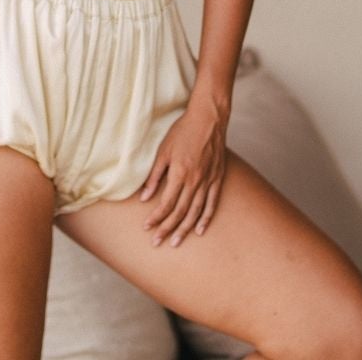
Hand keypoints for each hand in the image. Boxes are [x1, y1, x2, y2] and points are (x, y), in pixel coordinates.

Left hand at [138, 98, 230, 247]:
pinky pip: (212, 203)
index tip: (147, 227)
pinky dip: (206, 218)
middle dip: (167, 228)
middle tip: (157, 242)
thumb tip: (144, 197)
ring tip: (175, 242)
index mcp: (180, 173)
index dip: (156, 217)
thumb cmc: (183, 131)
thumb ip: (155, 175)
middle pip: (180, 212)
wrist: (209, 118)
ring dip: (184, 229)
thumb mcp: (164, 150)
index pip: (166, 203)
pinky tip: (199, 230)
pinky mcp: (217, 179)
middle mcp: (195, 181)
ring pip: (195, 212)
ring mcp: (208, 181)